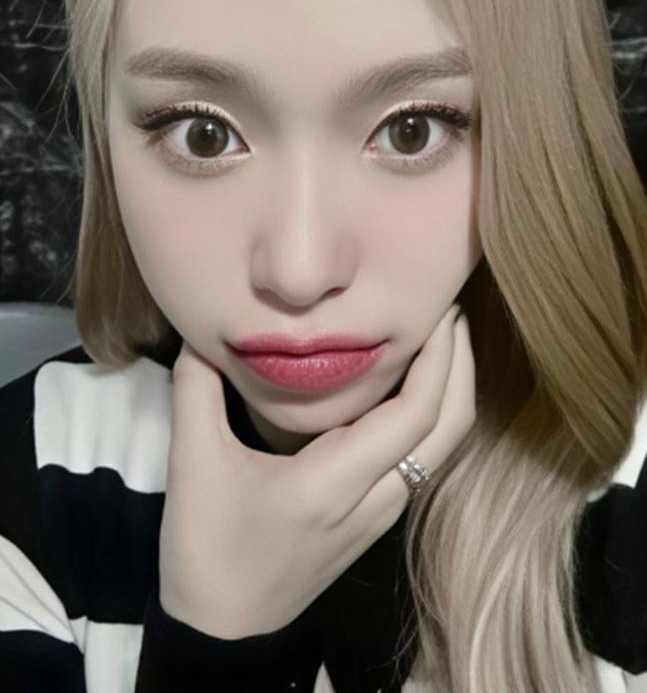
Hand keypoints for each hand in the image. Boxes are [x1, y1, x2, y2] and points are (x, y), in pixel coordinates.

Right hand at [158, 303, 474, 638]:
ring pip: (441, 446)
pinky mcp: (377, 519)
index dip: (440, 358)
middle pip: (449, 428)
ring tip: (435, 337)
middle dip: (460, 365)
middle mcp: (373, 499)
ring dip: (450, 388)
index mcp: (334, 483)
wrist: (225, 630)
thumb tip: (202, 330)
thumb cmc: (208, 549)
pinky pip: (421, 457)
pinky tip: (409, 384)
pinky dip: (430, 414)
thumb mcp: (193, 464)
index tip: (439, 309)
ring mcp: (381, 513)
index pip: (414, 413)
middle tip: (447, 311)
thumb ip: (197, 388)